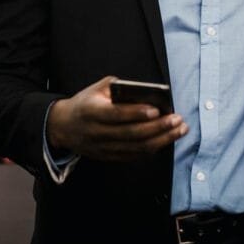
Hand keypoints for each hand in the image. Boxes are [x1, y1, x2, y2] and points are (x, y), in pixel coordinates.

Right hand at [46, 76, 186, 161]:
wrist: (64, 127)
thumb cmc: (85, 104)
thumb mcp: (95, 89)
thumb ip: (117, 87)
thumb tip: (144, 91)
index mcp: (91, 112)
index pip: (116, 115)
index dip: (137, 113)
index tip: (157, 110)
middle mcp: (97, 133)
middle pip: (132, 134)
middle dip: (158, 127)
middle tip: (177, 120)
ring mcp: (103, 148)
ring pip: (137, 148)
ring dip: (162, 140)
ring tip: (179, 130)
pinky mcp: (109, 157)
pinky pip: (135, 155)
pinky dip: (153, 148)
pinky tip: (166, 139)